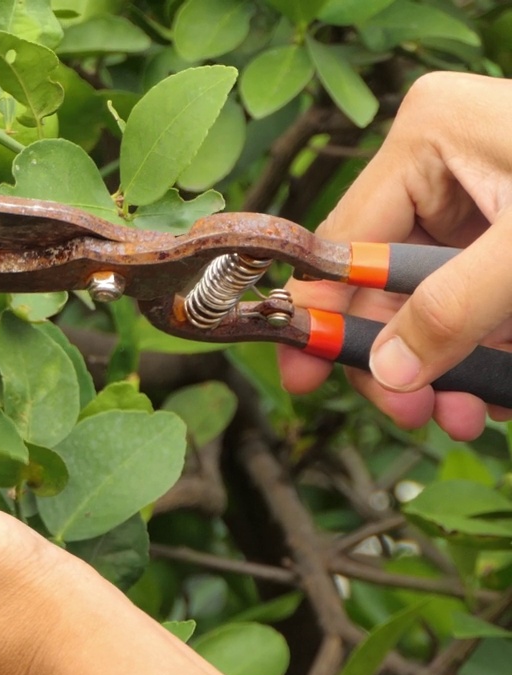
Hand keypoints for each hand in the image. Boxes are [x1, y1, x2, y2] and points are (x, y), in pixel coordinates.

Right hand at [278, 71, 511, 440]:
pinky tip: (495, 387)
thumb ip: (457, 311)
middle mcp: (440, 162)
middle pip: (383, 277)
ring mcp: (476, 195)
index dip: (325, 313)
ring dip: (443, 365)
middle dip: (398, 354)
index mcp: (428, 137)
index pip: (344, 240)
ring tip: (465, 414)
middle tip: (410, 415)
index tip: (307, 377)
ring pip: (428, 298)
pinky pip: (472, 298)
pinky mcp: (507, 231)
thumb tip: (388, 373)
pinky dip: (482, 347)